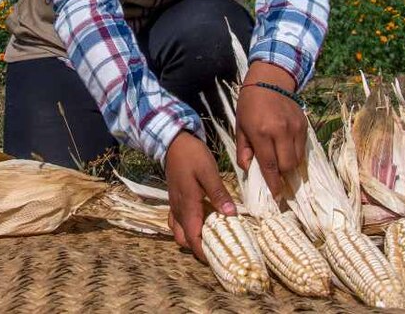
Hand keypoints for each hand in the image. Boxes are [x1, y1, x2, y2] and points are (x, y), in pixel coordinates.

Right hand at [164, 131, 235, 261]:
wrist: (173, 142)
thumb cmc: (192, 156)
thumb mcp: (209, 173)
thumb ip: (219, 194)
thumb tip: (231, 216)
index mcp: (187, 206)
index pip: (193, 238)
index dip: (203, 253)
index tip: (217, 261)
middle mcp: (178, 209)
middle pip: (183, 239)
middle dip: (197, 249)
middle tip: (216, 250)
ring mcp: (174, 204)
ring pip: (178, 231)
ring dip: (191, 238)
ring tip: (209, 238)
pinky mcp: (175, 198)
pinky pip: (177, 220)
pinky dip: (186, 227)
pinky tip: (200, 222)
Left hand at [235, 62, 306, 196]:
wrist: (269, 81)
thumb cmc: (249, 105)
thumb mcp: (240, 127)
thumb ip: (243, 150)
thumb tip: (248, 170)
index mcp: (262, 132)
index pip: (270, 165)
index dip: (273, 183)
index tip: (276, 196)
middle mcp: (281, 131)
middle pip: (287, 165)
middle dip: (282, 175)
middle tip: (276, 177)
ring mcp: (295, 128)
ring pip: (298, 159)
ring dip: (290, 166)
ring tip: (281, 164)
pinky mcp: (304, 125)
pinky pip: (303, 148)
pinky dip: (296, 154)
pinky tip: (287, 151)